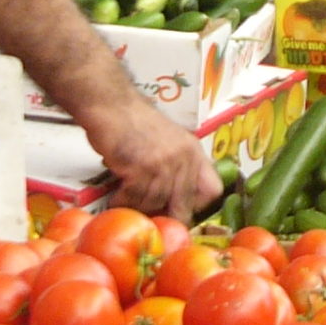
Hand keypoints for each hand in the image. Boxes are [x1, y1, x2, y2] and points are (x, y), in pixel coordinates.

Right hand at [90, 103, 223, 220]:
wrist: (113, 105)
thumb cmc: (134, 124)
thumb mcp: (168, 140)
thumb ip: (177, 166)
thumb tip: (176, 200)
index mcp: (193, 152)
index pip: (212, 190)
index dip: (197, 205)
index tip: (179, 209)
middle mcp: (184, 158)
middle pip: (183, 204)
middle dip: (165, 216)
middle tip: (150, 219)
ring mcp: (163, 163)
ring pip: (155, 203)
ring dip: (138, 206)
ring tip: (127, 200)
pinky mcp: (141, 168)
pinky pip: (134, 198)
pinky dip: (122, 202)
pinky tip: (117, 196)